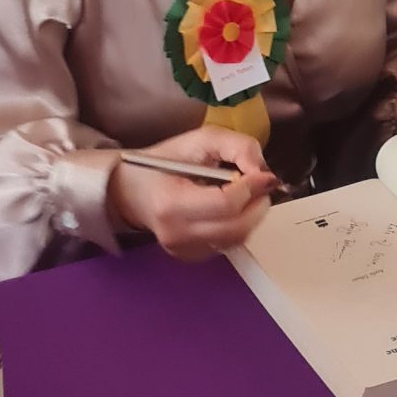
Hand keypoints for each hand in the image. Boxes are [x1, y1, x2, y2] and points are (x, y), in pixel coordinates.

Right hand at [112, 128, 276, 262]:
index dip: (251, 189)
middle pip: (236, 228)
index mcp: (171, 203)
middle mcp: (176, 234)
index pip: (225, 205)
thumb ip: (237, 146)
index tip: (264, 175)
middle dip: (258, 204)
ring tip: (247, 194)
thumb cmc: (165, 161)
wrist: (131, 189)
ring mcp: (183, 250)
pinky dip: (239, 225)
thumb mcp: (200, 140)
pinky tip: (231, 209)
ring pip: (237, 239)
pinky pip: (228, 245)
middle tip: (261, 185)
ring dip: (252, 216)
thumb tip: (263, 171)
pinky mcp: (192, 257)